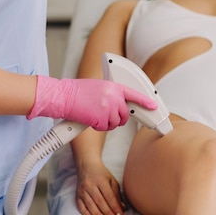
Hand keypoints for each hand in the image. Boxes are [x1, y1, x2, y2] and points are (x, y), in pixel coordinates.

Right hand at [27, 76, 157, 130]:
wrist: (63, 96)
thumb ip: (110, 94)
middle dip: (118, 118)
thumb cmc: (76, 92)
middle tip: (105, 116)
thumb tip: (119, 104)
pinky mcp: (101, 118)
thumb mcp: (98, 88)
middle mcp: (113, 96)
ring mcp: (108, 107)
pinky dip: (98, 127)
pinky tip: (89, 119)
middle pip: (125, 114)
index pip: (134, 94)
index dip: (145, 101)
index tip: (153, 106)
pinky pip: (106, 128)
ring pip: (116, 123)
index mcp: (113, 86)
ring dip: (107, 123)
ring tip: (93, 115)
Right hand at [75, 160, 125, 214]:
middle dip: (108, 213)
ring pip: (90, 205)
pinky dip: (86, 213)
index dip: (115, 207)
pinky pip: (81, 206)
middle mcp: (90, 185)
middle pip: (100, 202)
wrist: (86, 166)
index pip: (109, 196)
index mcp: (101, 180)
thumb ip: (117, 194)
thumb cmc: (102, 174)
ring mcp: (82, 190)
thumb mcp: (112, 180)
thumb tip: (123, 208)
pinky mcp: (77, 194)